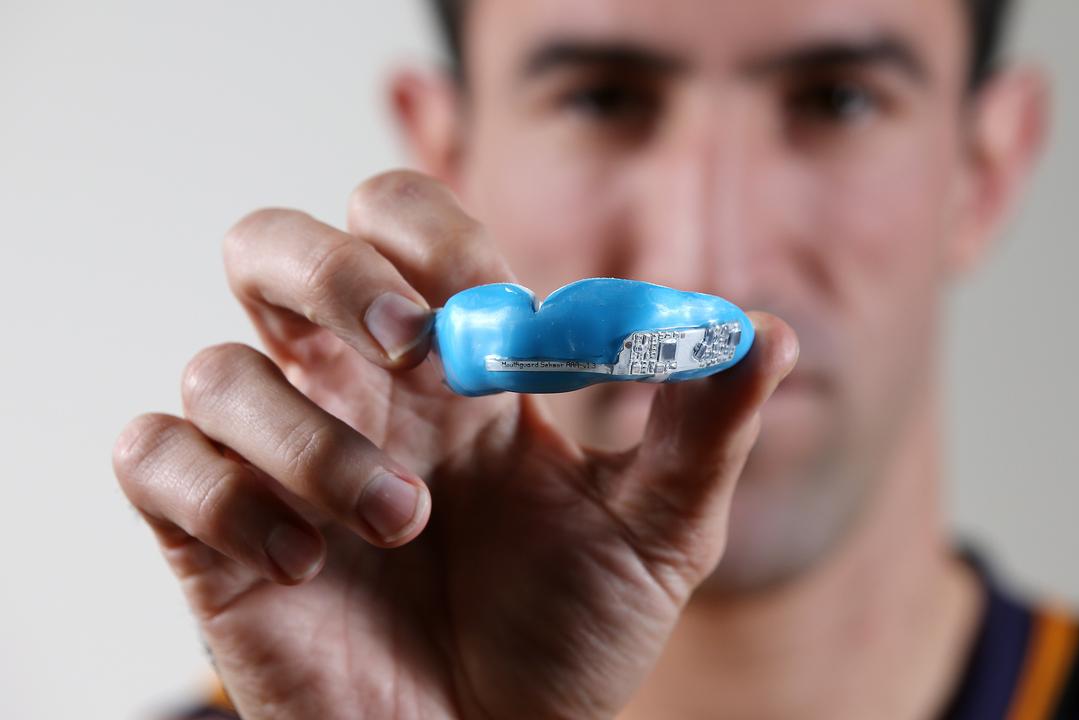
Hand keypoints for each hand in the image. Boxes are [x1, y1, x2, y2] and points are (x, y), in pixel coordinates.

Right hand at [113, 170, 796, 718]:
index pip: (402, 221)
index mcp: (453, 367)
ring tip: (402, 524)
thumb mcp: (657, 534)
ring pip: (220, 365)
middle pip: (274, 245)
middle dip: (330, 271)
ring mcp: (276, 459)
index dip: (436, 237)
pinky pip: (154, 457)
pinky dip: (218, 496)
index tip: (499, 317)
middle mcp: (354, 392)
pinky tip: (300, 565)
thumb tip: (769, 332)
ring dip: (310, 440)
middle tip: (412, 347)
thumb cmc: (569, 637)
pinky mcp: (213, 536)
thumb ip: (704, 430)